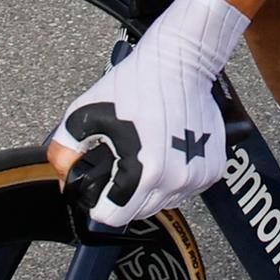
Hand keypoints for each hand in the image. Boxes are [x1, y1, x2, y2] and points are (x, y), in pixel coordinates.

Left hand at [48, 0, 251, 228]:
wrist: (181, 61)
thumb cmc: (137, 83)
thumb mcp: (85, 115)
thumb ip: (65, 152)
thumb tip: (65, 177)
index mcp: (146, 171)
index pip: (114, 217)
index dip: (100, 203)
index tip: (100, 186)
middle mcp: (177, 179)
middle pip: (139, 211)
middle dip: (124, 194)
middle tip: (121, 163)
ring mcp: (198, 175)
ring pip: (165, 202)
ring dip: (150, 187)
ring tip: (144, 153)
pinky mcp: (213, 168)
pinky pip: (186, 188)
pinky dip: (174, 177)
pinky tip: (165, 151)